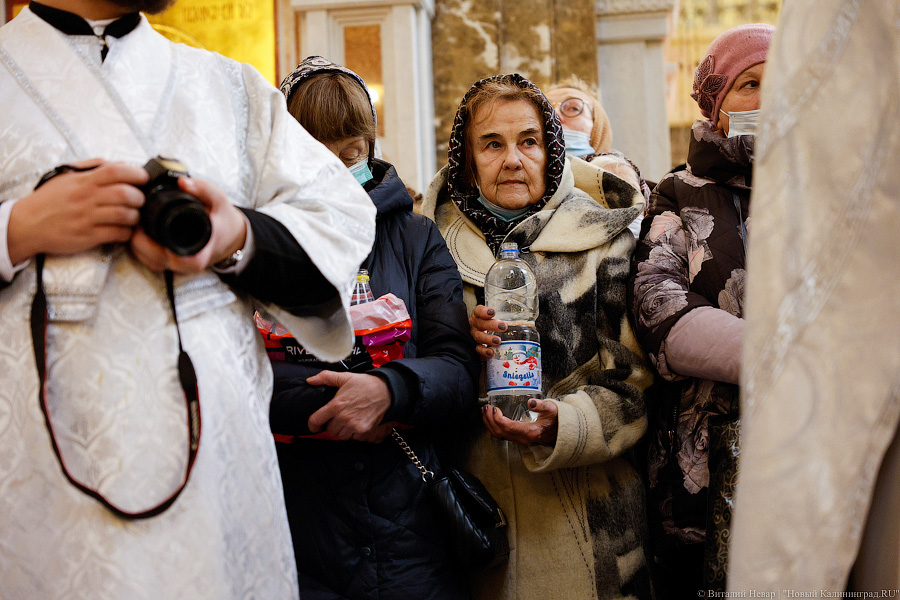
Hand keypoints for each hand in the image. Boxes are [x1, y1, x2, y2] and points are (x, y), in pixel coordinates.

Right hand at [8, 159, 147, 263]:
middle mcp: (86, 198)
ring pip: (125, 215)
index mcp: (83, 181)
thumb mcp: (67, 177)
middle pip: (125, 194)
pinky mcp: (88, 236)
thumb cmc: (50, 200)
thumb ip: (93, 168)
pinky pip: (117, 234)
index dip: (136, 174)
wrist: (27, 224)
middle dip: (140, 198)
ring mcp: (87, 218)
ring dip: (136, 216)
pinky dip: (127, 232)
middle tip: (141, 200)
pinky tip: (124, 230)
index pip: (116, 171)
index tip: (144, 178)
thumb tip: (119, 163)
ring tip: (134, 216)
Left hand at [130, 176, 245, 273]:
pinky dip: (138, 243)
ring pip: (145, 258)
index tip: (146, 227)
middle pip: (153, 258)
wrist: (227, 235)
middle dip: (140, 238)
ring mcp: (173, 265)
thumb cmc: (222, 220)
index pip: (178, 259)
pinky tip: (139, 227)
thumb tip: (183, 182)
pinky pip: (144, 257)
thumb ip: (204, 189)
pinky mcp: (165, 262)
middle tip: (136, 216)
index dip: (156, 245)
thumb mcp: (219, 201)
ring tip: (136, 219)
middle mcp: (185, 264)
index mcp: (200, 254)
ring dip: (136, 240)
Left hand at [306, 371, 392, 441]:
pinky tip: (359, 423)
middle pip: (330, 431)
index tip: (314, 426)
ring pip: (341, 436)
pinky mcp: (364, 432)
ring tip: (350, 420)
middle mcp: (344, 418)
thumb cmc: (366, 384)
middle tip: (340, 417)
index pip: (316, 420)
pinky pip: (354, 438)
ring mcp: (354, 426)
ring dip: (343, 430)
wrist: (387, 391)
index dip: (312, 425)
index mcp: (336, 405)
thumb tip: (310, 380)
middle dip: (332, 425)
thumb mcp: (345, 377)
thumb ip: (326, 377)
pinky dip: (355, 433)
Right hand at [469, 304, 506, 359]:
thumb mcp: (495, 318)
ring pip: (479, 337)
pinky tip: (491, 352)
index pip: (478, 311)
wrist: (479, 335)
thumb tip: (527, 322)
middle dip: (492, 325)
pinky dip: (484, 351)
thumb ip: (505, 318)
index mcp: (478, 316)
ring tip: (498, 341)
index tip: (492, 312)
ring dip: (489, 339)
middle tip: (503, 327)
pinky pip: (478, 349)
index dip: (484, 311)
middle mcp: (475, 325)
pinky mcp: (476, 346)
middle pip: (480, 324)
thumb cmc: (489, 325)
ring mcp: (475, 336)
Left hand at [482, 398, 557, 445]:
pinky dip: (493, 426)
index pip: (509, 427)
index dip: (498, 419)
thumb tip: (530, 402)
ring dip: (489, 423)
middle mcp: (523, 438)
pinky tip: (491, 417)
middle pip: (500, 432)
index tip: (494, 409)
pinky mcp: (518, 437)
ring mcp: (519, 439)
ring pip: (499, 434)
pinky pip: (502, 434)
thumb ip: (541, 406)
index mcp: (530, 432)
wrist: (561, 429)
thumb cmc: (556, 418)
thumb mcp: (552, 409)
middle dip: (490, 419)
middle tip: (486, 407)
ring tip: (485, 411)